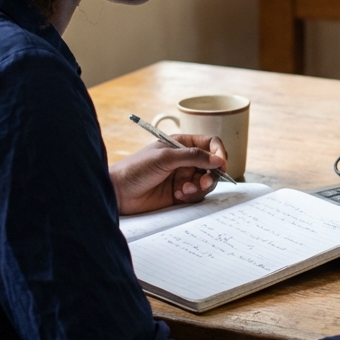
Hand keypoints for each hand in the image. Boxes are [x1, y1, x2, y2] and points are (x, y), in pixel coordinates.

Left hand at [109, 134, 227, 214]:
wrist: (119, 193)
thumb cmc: (136, 169)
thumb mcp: (165, 157)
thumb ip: (193, 157)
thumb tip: (218, 159)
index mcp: (181, 144)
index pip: (209, 144)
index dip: (219, 152)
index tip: (221, 164)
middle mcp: (185, 160)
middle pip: (212, 165)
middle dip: (211, 174)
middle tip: (202, 182)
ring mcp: (183, 177)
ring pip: (206, 181)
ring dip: (200, 186)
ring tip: (185, 190)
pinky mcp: (181, 194)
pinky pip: (197, 195)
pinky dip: (192, 195)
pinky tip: (178, 195)